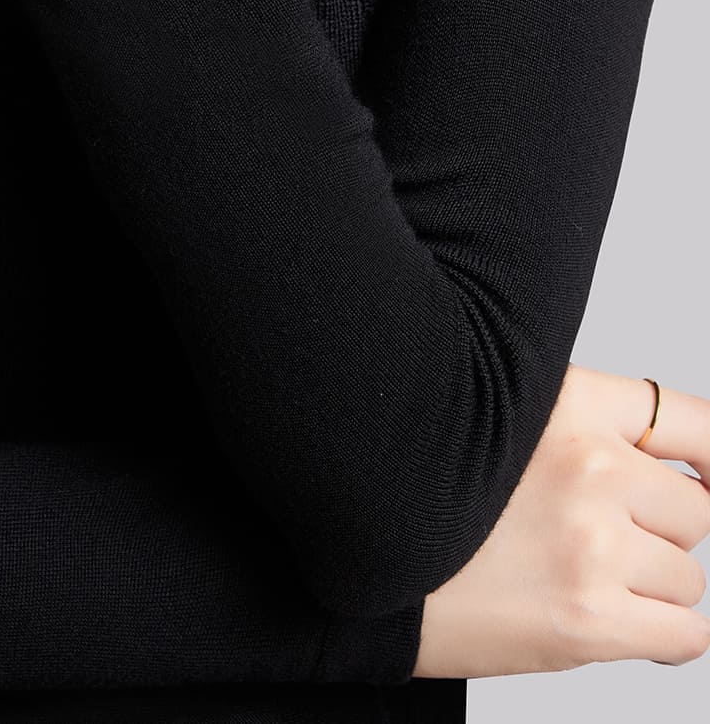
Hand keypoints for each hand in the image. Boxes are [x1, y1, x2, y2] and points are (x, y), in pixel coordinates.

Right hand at [414, 365, 709, 676]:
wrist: (366, 561)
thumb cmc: (424, 491)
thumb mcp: (503, 422)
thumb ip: (584, 430)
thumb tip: (678, 477)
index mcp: (568, 404)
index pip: (690, 422)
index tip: (706, 481)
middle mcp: (589, 465)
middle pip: (694, 512)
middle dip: (659, 534)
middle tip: (601, 543)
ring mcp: (593, 543)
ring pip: (686, 579)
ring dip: (650, 588)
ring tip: (580, 580)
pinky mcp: (590, 618)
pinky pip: (686, 636)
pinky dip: (662, 638)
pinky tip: (614, 623)